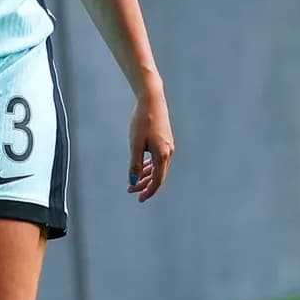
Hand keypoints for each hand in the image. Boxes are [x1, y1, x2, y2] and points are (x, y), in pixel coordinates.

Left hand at [126, 81, 174, 202]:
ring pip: (158, 167)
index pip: (157, 181)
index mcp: (162, 155)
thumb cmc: (142, 121)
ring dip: (146, 175)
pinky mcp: (165, 140)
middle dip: (144, 185)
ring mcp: (168, 146)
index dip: (148, 191)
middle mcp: (168, 152)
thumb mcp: (135, 144)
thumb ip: (134, 164)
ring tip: (134, 181)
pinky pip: (158, 159)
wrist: (152, 100)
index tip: (139, 199)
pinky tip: (142, 168)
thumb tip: (133, 182)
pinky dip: (150, 166)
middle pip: (158, 175)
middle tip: (130, 190)